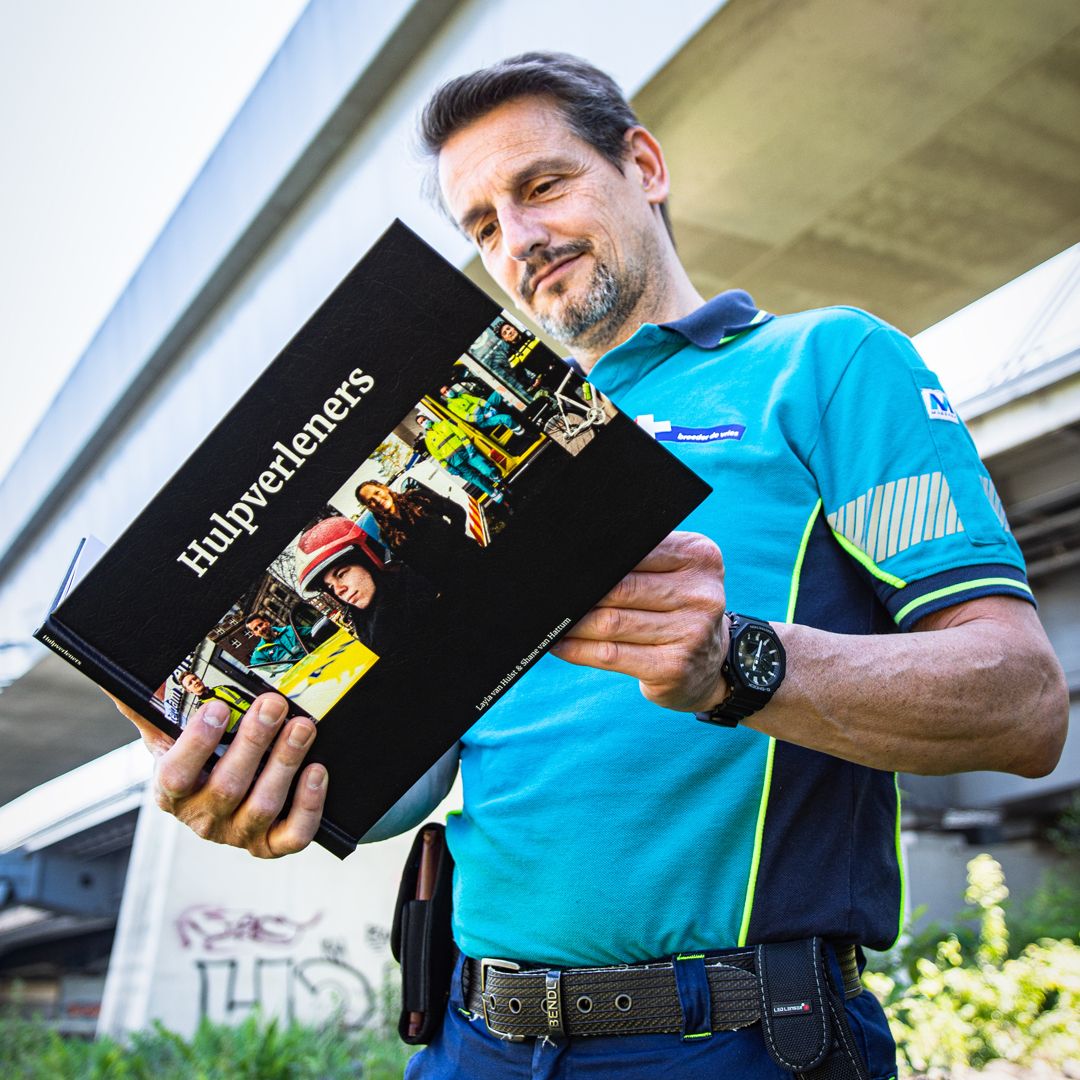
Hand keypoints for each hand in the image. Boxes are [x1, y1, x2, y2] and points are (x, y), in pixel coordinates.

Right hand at [108, 690, 326, 857]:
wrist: (218, 800)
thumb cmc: (196, 761)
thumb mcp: (167, 736)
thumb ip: (146, 710)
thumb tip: (114, 681)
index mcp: (171, 793)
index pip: (176, 776)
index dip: (196, 744)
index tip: (217, 707)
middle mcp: (203, 819)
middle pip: (227, 787)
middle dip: (254, 742)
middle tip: (274, 705)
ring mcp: (238, 834)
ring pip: (262, 807)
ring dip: (285, 763)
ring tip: (302, 727)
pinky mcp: (271, 844)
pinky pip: (293, 834)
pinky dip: (308, 805)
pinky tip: (316, 772)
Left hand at [551, 531, 728, 711]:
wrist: (712, 666)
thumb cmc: (680, 609)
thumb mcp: (677, 573)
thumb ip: (642, 557)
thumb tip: (577, 557)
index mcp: (700, 558)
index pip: (637, 551)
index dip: (597, 560)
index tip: (566, 563)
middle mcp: (701, 595)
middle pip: (621, 588)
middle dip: (581, 592)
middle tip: (550, 591)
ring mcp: (690, 634)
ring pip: (611, 622)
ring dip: (574, 623)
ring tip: (551, 619)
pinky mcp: (673, 669)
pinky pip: (611, 655)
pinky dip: (578, 649)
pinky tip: (560, 644)